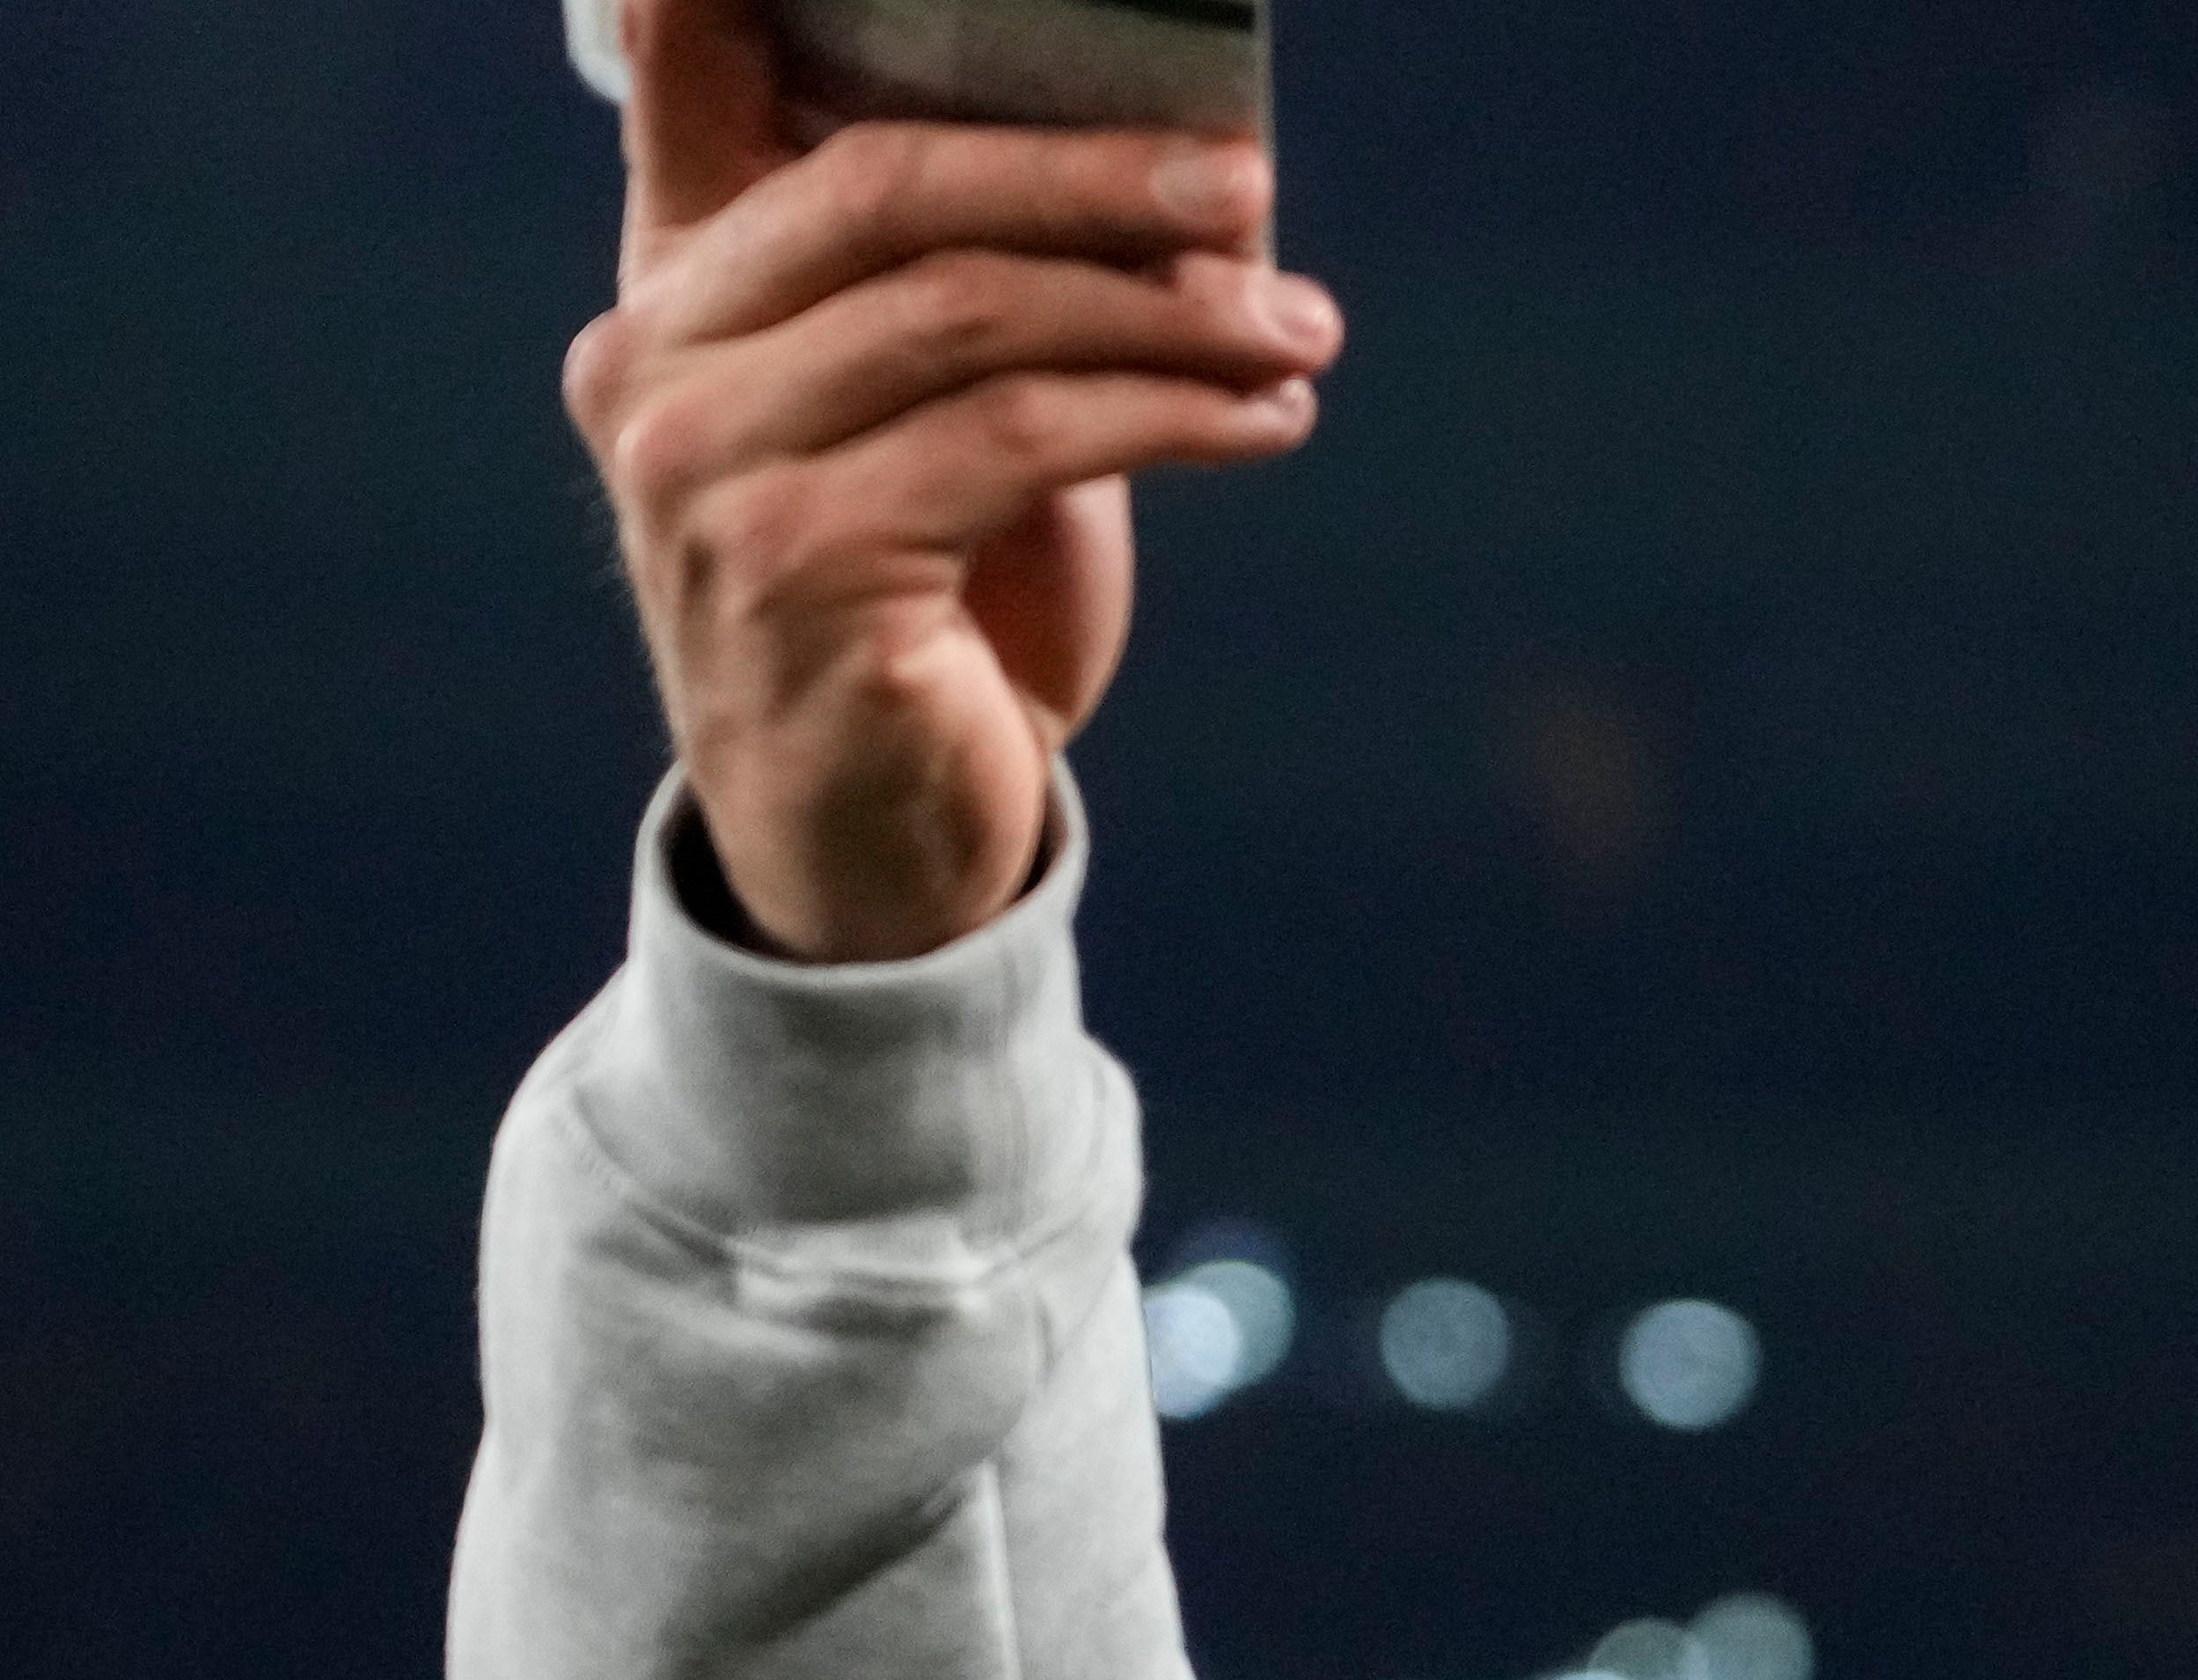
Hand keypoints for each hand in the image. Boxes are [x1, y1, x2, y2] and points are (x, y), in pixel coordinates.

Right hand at [563, 0, 1339, 960]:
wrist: (874, 843)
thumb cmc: (925, 612)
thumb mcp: (927, 423)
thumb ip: (958, 287)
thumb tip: (1164, 164)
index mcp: (670, 293)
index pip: (688, 76)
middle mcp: (654, 365)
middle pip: (888, 191)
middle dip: (1090, 180)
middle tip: (1246, 191)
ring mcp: (709, 471)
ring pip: (975, 321)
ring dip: (1168, 316)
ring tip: (1302, 334)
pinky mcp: (804, 570)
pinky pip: (1022, 441)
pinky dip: (1170, 417)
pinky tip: (1264, 421)